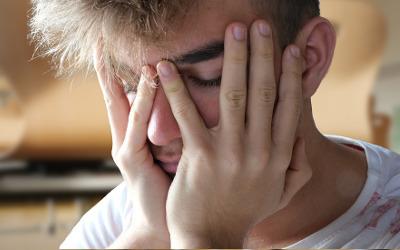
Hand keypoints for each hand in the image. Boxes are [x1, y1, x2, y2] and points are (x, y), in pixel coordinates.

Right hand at [93, 47, 170, 247]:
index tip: (125, 51)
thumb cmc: (172, 188)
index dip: (124, 75)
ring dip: (132, 80)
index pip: (129, 99)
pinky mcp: (131, 161)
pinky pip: (136, 126)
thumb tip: (194, 105)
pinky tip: (147, 82)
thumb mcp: (174, 154)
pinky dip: (140, 102)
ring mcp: (126, 150)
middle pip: (116, 98)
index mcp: (136, 137)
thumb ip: (176, 131)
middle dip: (108, 71)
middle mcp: (126, 139)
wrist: (162, 225)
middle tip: (100, 43)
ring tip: (138, 54)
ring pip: (125, 107)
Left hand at [157, 20, 311, 247]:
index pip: (290, 106)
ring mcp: (230, 153)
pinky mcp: (200, 157)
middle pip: (265, 92)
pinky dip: (175, 89)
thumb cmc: (244, 213)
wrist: (212, 240)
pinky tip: (165, 67)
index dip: (291, 75)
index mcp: (279, 156)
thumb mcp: (280, 194)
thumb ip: (298, 166)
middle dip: (263, 55)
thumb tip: (303, 137)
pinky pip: (188, 116)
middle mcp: (260, 150)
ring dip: (233, 60)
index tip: (290, 49)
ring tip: (232, 31)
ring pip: (235, 96)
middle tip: (259, 25)